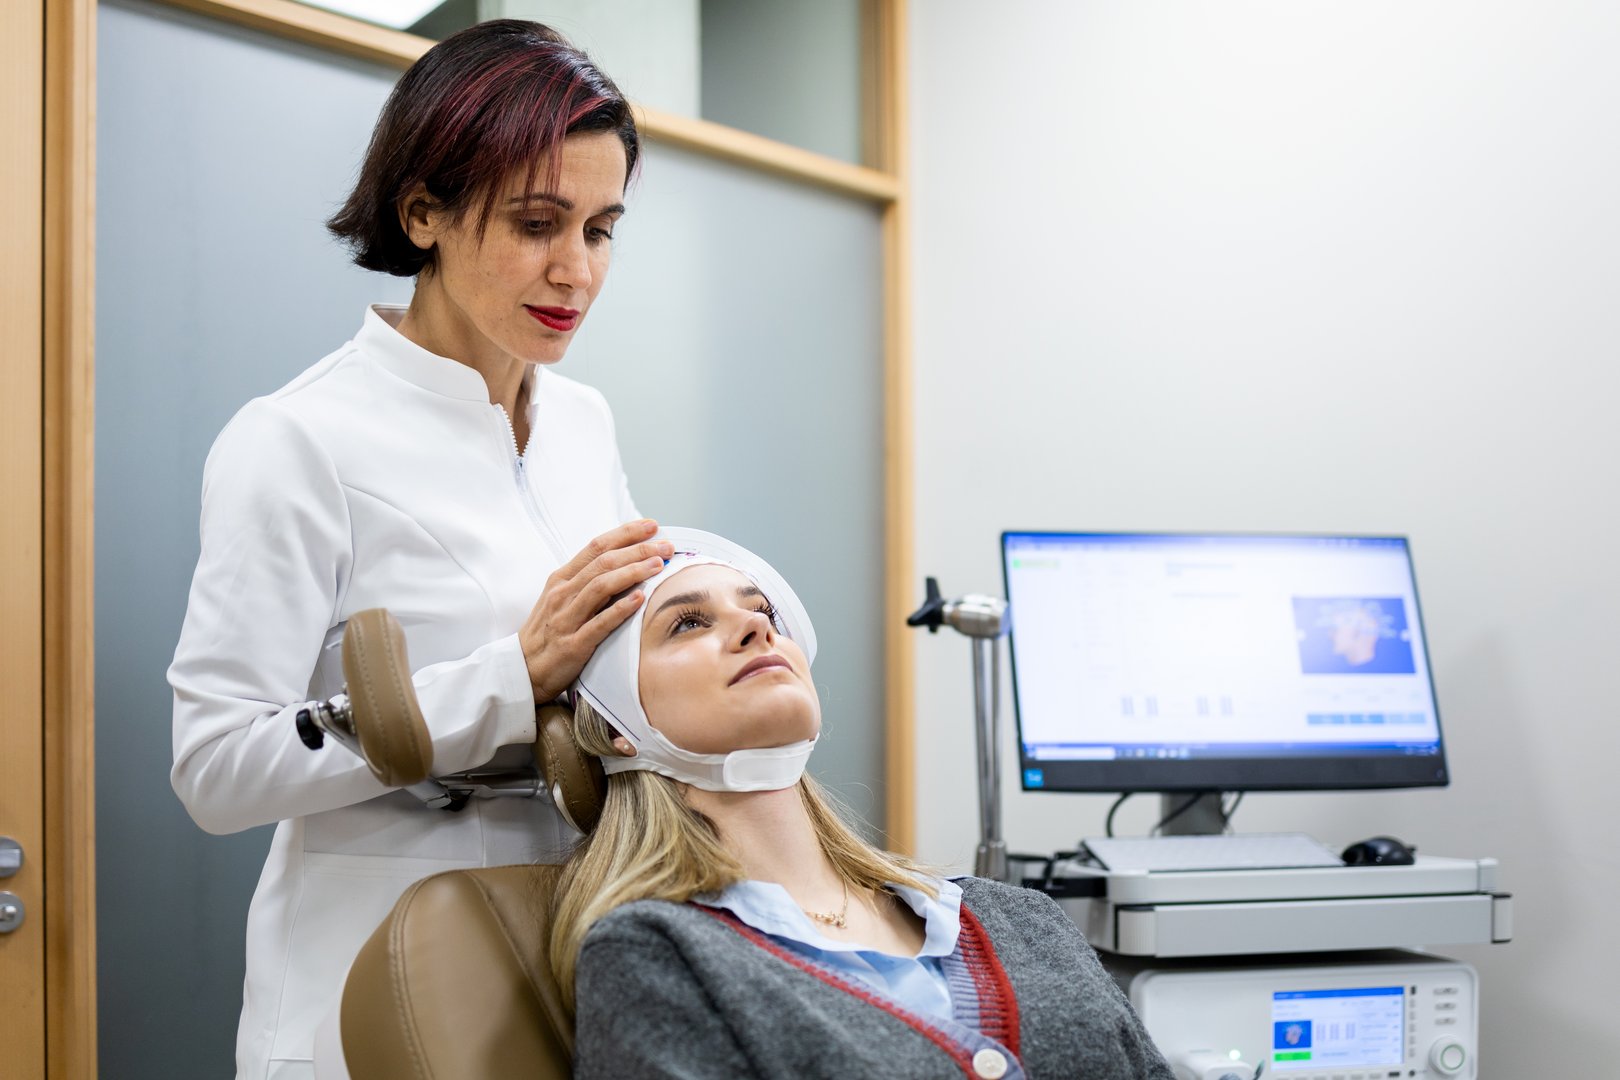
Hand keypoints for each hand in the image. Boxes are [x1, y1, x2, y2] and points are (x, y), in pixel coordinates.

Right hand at [520, 520, 673, 701]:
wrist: (522, 669)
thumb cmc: (548, 632)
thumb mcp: (561, 599)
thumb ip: (588, 581)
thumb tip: (624, 563)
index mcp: (562, 579)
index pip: (596, 547)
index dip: (625, 534)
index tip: (651, 526)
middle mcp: (563, 593)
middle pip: (603, 562)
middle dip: (638, 550)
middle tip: (666, 546)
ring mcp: (567, 618)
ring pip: (601, 586)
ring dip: (632, 572)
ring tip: (658, 565)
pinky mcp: (573, 644)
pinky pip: (599, 623)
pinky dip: (620, 609)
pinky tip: (640, 599)